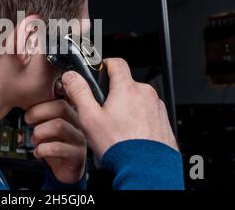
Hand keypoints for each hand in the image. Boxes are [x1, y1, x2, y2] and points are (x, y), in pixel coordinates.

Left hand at [25, 99, 86, 183]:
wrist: (66, 169)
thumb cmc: (56, 146)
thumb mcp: (47, 127)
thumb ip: (42, 115)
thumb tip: (26, 102)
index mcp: (71, 114)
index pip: (59, 98)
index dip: (41, 102)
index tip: (28, 110)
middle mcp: (78, 124)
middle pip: (61, 107)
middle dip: (39, 112)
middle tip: (28, 120)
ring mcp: (79, 139)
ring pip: (59, 126)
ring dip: (39, 132)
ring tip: (34, 140)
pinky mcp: (77, 155)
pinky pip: (57, 148)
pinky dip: (41, 150)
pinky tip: (37, 153)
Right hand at [61, 58, 177, 159]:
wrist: (146, 170)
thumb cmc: (120, 146)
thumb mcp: (90, 118)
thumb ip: (79, 93)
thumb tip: (70, 76)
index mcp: (127, 88)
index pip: (116, 63)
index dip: (105, 64)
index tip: (100, 71)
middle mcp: (145, 93)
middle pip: (126, 83)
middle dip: (114, 92)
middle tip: (103, 110)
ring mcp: (156, 107)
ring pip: (137, 98)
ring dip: (127, 106)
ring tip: (117, 127)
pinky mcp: (163, 120)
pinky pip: (148, 112)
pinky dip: (139, 118)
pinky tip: (130, 133)